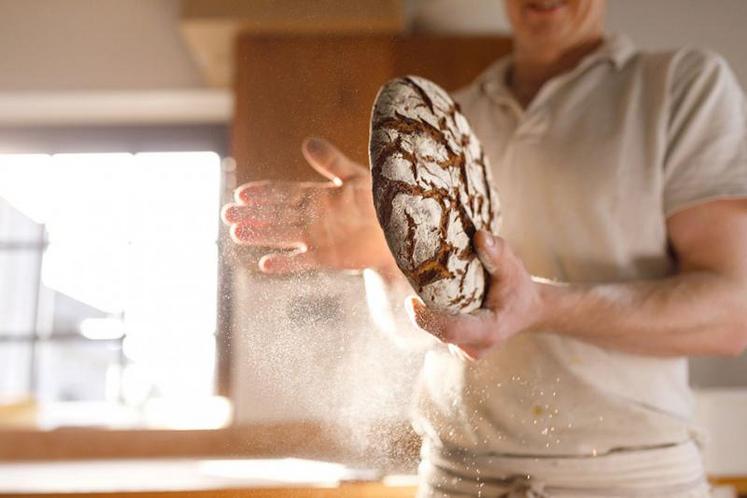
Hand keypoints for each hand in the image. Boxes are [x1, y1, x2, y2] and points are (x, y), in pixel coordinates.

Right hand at [221, 137, 396, 273]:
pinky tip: (265, 264)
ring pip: (282, 235)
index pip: (284, 192)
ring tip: (236, 233)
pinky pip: (302, 260)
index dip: (264, 193)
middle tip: (226, 214)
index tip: (241, 193)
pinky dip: (285, 263)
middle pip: (276, 214)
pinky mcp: (327, 257)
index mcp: (318, 196)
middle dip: (252, 214)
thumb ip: (331, 162)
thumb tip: (306, 142)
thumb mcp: (356, 176)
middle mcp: (313, 217)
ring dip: (261, 235)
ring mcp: (318, 238)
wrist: (400, 231)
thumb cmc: (381, 200)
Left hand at [406, 230, 546, 359]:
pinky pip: (437, 330)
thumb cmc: (518, 288)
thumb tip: (479, 235)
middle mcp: (474, 347)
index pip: (451, 330)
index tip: (410, 301)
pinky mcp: (457, 346)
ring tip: (426, 284)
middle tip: (414, 279)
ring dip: (427, 309)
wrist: (527, 309)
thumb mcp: (513, 268)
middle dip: (424, 308)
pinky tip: (435, 296)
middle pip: (438, 329)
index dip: (427, 319)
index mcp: (489, 331)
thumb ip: (497, 253)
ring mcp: (464, 350)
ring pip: (435, 330)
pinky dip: (433, 313)